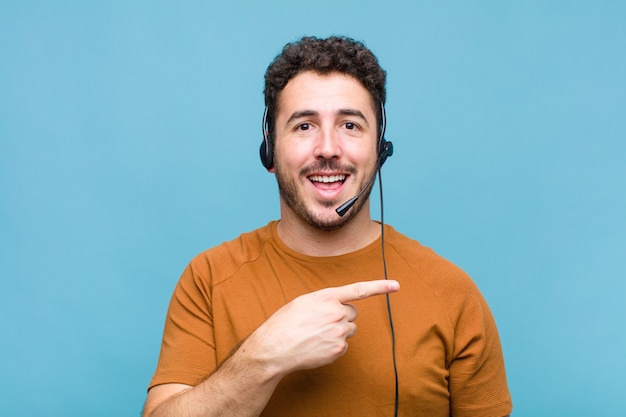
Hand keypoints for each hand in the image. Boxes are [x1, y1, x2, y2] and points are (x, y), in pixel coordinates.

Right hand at [241, 280, 399, 375]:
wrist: (275, 348)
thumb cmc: (285, 323)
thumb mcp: (303, 302)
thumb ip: (325, 300)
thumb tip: (339, 306)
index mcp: (327, 297)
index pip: (358, 290)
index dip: (379, 287)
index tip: (396, 286)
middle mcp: (336, 313)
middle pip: (353, 313)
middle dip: (342, 316)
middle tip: (322, 322)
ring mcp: (339, 333)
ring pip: (349, 329)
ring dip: (338, 330)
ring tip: (317, 334)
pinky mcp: (339, 349)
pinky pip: (344, 345)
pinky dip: (334, 345)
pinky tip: (317, 345)